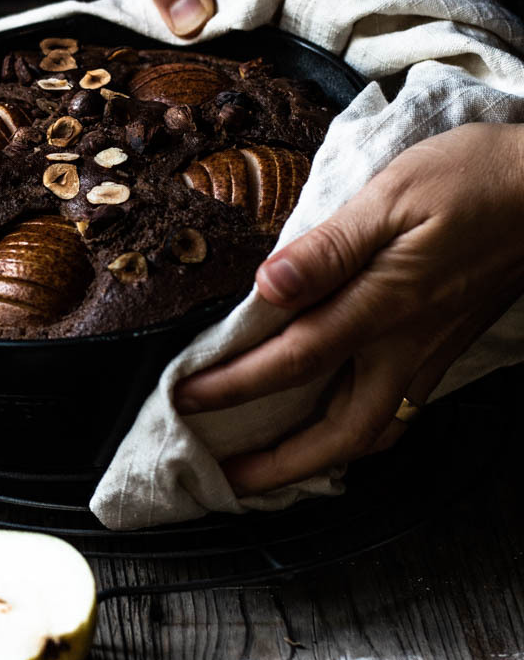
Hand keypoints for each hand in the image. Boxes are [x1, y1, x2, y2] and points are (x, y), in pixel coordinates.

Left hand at [172, 125, 523, 493]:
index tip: (185, 400)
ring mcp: (432, 354)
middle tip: (228, 480)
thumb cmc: (475, 179)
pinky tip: (334, 417)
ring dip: (320, 456)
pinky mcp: (447, 347)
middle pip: (341, 433)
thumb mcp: (393, 194)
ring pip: (372, 429)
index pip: (294, 361)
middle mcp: (409, 346)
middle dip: (281, 466)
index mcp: (387, 307)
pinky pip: (394, 409)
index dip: (235, 385)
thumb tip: (268, 285)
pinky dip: (356, 429)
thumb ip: (330, 247)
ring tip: (273, 464)